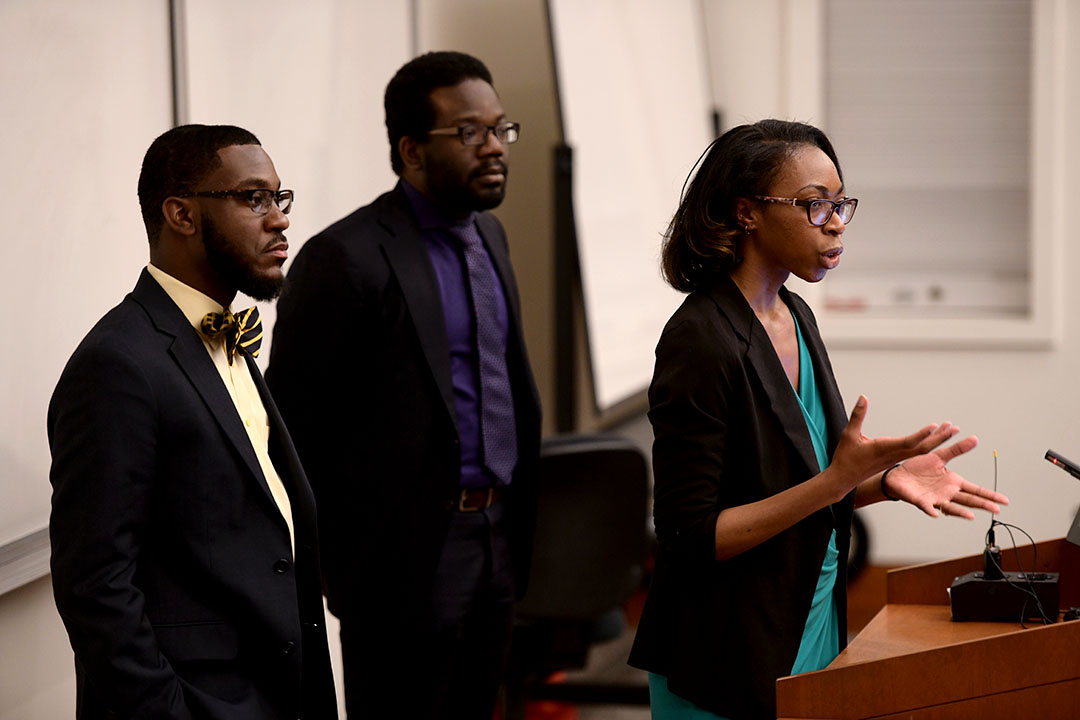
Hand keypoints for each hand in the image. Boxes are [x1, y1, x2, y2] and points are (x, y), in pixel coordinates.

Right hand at [828, 395, 961, 495]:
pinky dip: (927, 445)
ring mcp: (895, 458)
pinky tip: (935, 440)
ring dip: (937, 441)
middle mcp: (893, 455)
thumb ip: (857, 415)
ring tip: (950, 430)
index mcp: (883, 449)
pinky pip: (915, 453)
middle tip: (954, 428)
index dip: (921, 435)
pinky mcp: (894, 460)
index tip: (935, 427)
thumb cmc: (845, 457)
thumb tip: (863, 397)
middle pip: (921, 448)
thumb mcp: (848, 434)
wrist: (843, 479)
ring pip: (920, 451)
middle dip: (939, 438)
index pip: (907, 442)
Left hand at [884, 439, 1007, 518]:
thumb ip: (956, 449)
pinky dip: (931, 510)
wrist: (898, 475)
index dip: (990, 495)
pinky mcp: (920, 501)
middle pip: (968, 500)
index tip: (1005, 501)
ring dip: (961, 512)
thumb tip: (975, 438)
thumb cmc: (918, 468)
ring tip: (971, 516)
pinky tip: (936, 513)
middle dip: (982, 504)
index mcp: (953, 482)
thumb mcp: (939, 456)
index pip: (975, 489)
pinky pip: (927, 507)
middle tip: (996, 510)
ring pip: (951, 507)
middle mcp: (947, 493)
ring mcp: (935, 498)